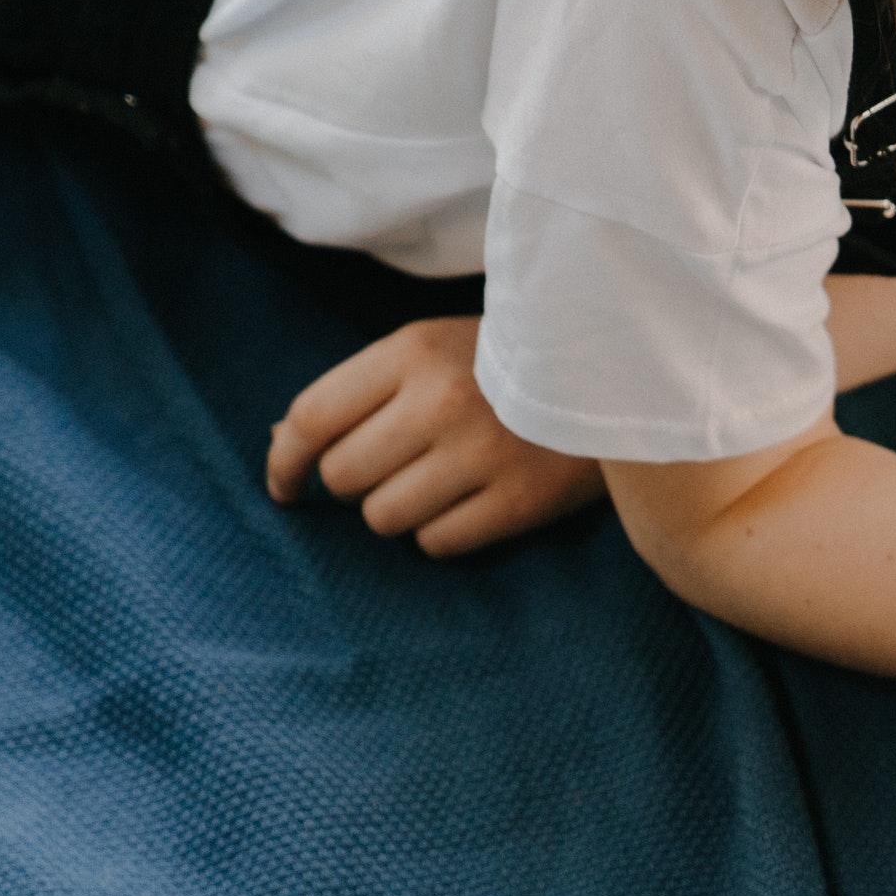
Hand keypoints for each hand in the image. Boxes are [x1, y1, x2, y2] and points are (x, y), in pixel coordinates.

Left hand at [265, 317, 605, 557]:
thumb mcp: (427, 352)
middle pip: (345, 476)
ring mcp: (483, 454)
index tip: (283, 488)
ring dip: (396, 512)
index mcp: (411, 352)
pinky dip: (439, 534)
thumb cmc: (502, 367)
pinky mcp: (521, 501)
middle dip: (354, 484)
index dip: (283, 461)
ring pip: (385, 517)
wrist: (612, 379)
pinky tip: (466, 507)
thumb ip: (357, 392)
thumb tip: (283, 442)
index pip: (313, 418)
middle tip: (389, 472)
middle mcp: (441, 401)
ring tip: (433, 488)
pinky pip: (436, 543)